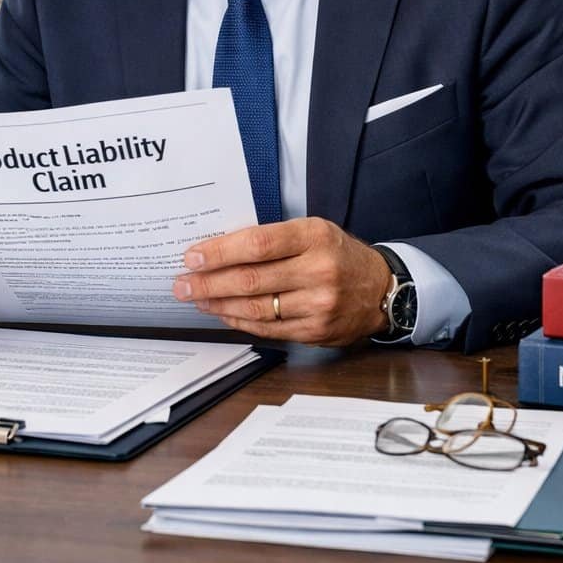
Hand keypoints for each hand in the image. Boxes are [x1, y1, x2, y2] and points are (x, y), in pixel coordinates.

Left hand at [173, 218, 391, 345]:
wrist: (382, 290)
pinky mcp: (315, 331)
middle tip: (181, 283)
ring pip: (256, 307)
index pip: (258, 243)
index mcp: (315, 236)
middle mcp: (318, 270)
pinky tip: (222, 313)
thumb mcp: (313, 231)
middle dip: (208, 283)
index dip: (220, 252)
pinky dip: (239, 321)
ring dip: (218, 304)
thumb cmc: (338, 254)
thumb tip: (220, 250)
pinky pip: (267, 328)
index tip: (192, 257)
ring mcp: (318, 305)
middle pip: (251, 279)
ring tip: (195, 298)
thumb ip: (274, 239)